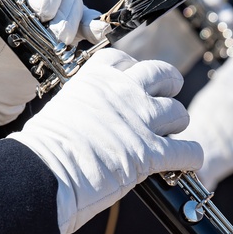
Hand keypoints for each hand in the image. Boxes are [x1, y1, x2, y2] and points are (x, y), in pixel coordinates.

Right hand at [8, 48, 202, 233]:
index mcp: (94, 80)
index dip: (134, 71)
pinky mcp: (151, 152)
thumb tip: (85, 126)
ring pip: (179, 111)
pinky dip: (191, 157)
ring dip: (178, 125)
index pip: (123, 60)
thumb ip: (81, 111)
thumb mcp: (59, 113)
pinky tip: (189, 163)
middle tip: (166, 103)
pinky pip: (188, 150)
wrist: (42, 173)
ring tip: (172, 138)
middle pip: (161, 75)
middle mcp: (122, 92)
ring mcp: (139, 120)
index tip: (133, 82)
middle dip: (168, 87)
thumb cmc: (40, 152)